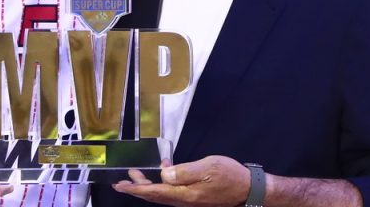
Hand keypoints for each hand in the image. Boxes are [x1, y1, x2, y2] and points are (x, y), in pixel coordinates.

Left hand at [112, 156, 251, 206]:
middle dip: (137, 188)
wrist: (248, 189)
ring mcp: (189, 200)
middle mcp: (183, 200)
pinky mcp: (194, 197)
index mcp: (184, 194)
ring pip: (162, 195)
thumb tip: (164, 175)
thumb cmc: (229, 176)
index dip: (136, 188)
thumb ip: (184, 172)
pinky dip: (161, 185)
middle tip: (121, 181)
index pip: (154, 192)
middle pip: (154, 196)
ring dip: (147, 186)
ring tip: (136, 176)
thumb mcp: (207, 168)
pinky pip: (171, 193)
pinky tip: (163, 173)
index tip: (121, 185)